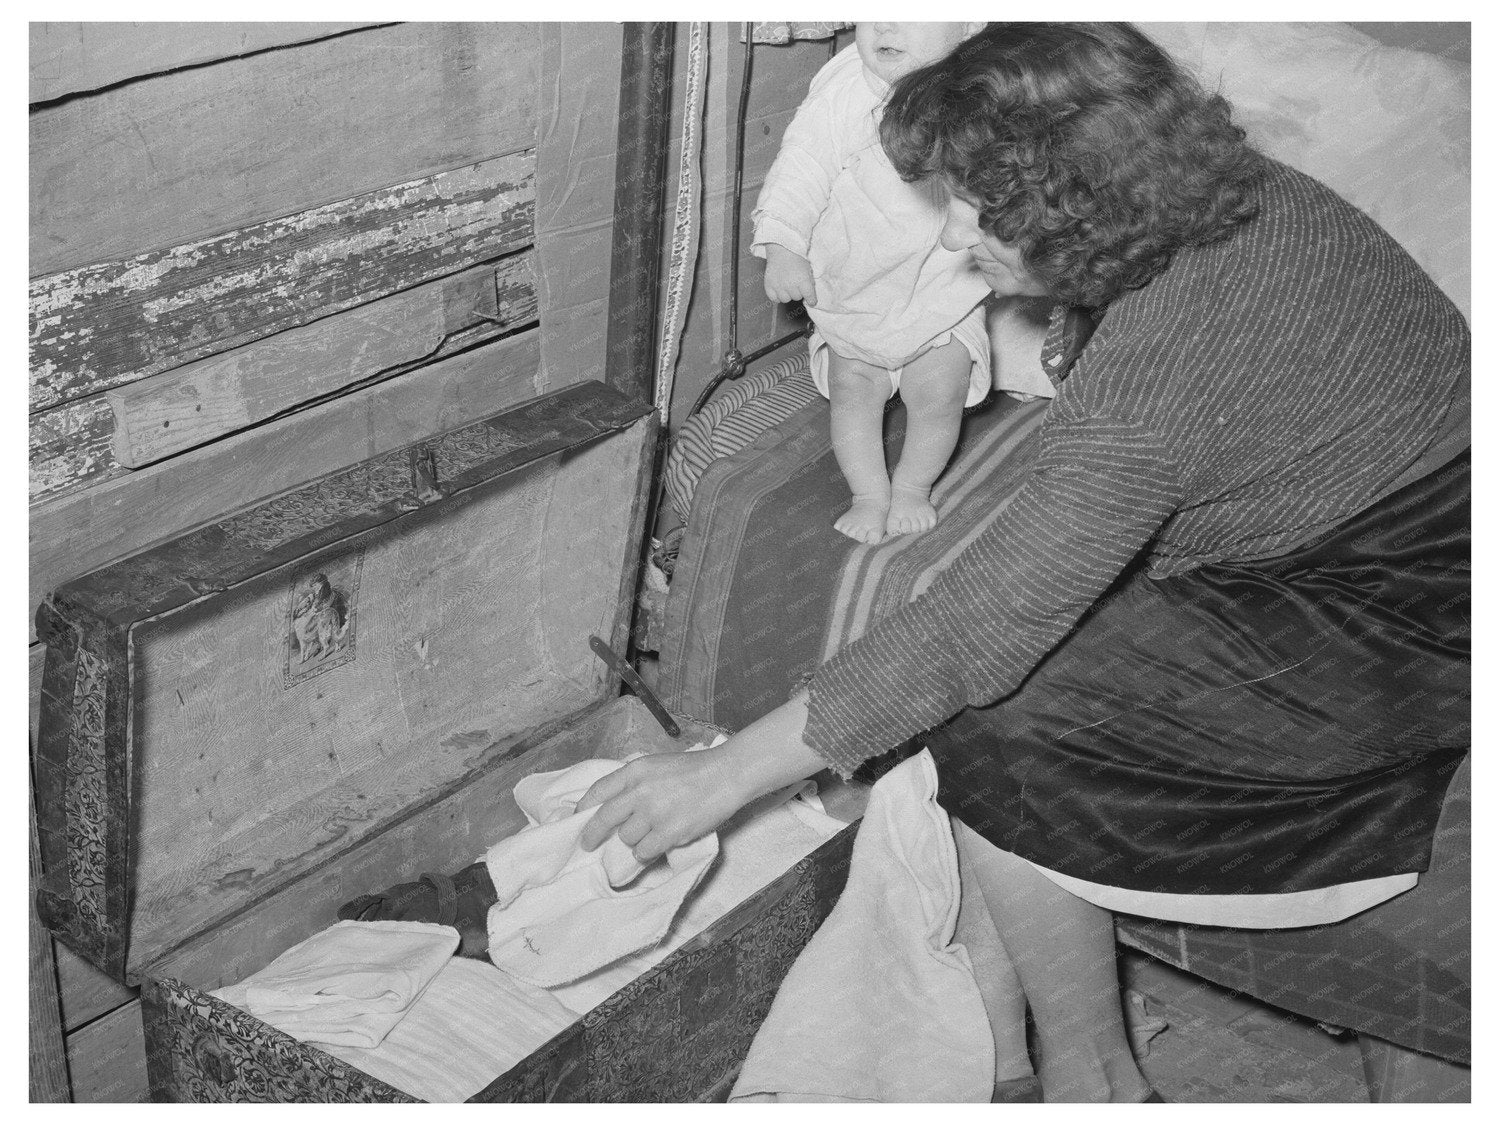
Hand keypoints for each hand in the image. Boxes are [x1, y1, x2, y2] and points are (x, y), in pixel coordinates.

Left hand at [578, 693, 829, 862]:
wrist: (726, 775)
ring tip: (649, 835)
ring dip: (633, 841)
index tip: (577, 818)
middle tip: (587, 844)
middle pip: (603, 819)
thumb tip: (612, 804)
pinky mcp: (669, 832)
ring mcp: (654, 813)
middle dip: (592, 834)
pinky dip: (648, 852)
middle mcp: (640, 791)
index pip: (598, 791)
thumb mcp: (657, 765)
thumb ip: (634, 782)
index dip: (584, 807)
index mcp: (635, 771)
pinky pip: (644, 851)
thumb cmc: (694, 770)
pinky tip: (658, 845)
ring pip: (626, 838)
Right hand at [763, 244, 817, 306]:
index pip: (810, 298)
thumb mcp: (808, 269)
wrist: (782, 248)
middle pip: (797, 297)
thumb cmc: (797, 258)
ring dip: (787, 294)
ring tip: (786, 284)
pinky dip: (776, 295)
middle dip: (798, 291)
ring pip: (785, 299)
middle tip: (795, 282)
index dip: (811, 300)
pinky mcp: (769, 286)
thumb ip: (810, 283)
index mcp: (803, 281)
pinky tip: (779, 288)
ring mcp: (779, 286)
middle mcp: (791, 285)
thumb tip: (809, 297)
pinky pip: (774, 298)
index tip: (812, 301)